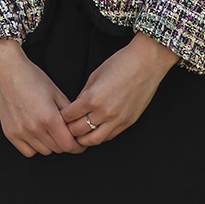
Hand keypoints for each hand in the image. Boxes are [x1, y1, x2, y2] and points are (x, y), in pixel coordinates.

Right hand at [0, 38, 83, 156]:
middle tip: (65, 133)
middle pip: (57, 149)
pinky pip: (28, 151)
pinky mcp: (10, 134)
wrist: (6, 71)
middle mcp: (34, 128)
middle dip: (65, 143)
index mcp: (49, 117)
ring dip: (50, 144)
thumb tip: (78, 127)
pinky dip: (35, 146)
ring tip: (50, 130)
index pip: (68, 145)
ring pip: (44, 151)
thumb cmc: (31, 78)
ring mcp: (20, 132)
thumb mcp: (56, 92)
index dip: (77, 145)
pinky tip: (37, 134)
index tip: (79, 142)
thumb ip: (69, 113)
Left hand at [60, 33, 176, 146]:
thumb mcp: (95, 76)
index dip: (61, 118)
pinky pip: (109, 136)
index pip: (69, 116)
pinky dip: (98, 136)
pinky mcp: (127, 122)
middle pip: (78, 131)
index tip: (58, 117)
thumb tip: (75, 108)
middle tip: (63, 128)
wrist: (146, 63)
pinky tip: (94, 131)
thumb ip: (84, 94)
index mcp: (92, 98)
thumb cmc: (120, 64)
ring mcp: (117, 119)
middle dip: (68, 130)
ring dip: (82, 139)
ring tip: (78, 135)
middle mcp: (104, 112)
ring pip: (93, 140)